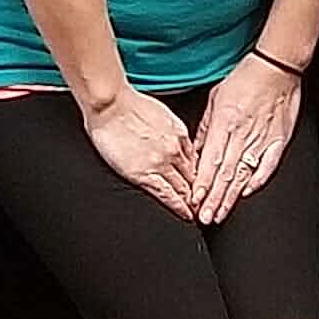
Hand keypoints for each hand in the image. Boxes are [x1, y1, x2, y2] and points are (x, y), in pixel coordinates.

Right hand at [79, 86, 204, 218]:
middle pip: (194, 177)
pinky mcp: (144, 174)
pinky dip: (179, 207)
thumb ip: (172, 130)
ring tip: (199, 214)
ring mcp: (161, 163)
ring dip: (193, 203)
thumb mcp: (161, 113)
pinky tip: (185, 214)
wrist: (110, 103)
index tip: (204, 185)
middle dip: (202, 192)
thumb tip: (176, 141)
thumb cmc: (128, 104)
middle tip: (208, 206)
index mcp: (180, 134)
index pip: (196, 161)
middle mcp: (175, 150)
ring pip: (184, 188)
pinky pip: (167, 195)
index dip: (201, 176)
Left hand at [190, 50, 301, 227]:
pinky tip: (247, 193)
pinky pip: (267, 165)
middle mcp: (242, 134)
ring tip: (220, 214)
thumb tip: (197, 152)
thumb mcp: (216, 98)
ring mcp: (262, 138)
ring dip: (230, 196)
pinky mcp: (278, 140)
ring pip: (243, 174)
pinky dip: (257, 180)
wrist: (276, 67)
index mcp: (225, 123)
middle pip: (225, 173)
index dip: (202, 184)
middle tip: (204, 218)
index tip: (194, 200)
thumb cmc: (245, 78)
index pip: (210, 161)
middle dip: (213, 198)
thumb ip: (206, 128)